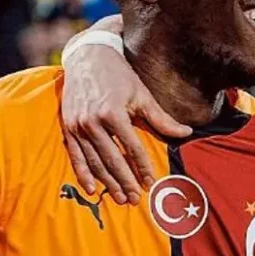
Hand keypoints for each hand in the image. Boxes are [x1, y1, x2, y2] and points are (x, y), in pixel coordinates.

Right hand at [61, 45, 191, 204]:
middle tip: (136, 199)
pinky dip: (83, 173)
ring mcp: (78, 126)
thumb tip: (186, 133)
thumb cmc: (119, 75)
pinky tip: (93, 189)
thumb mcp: (142, 95)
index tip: (151, 182)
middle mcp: (93, 122)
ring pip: (95, 161)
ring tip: (121, 198)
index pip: (132, 148)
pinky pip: (75, 156)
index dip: (143, 167)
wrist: (87, 56)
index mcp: (113, 113)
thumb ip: (162, 118)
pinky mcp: (68, 127)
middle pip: (112, 159)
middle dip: (125, 181)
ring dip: (108, 182)